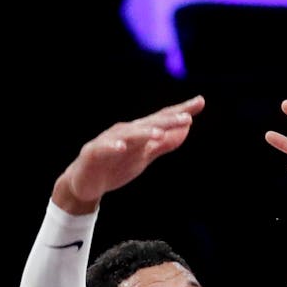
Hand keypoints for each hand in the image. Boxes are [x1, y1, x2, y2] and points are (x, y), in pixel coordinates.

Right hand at [54, 96, 205, 212]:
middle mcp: (125, 132)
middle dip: (167, 121)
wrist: (85, 184)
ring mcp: (108, 142)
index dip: (180, 111)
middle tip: (186, 118)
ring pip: (128, 135)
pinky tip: (121, 147)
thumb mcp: (145, 155)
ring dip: (143, 133)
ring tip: (158, 133)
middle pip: (149, 125)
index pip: (162, 119)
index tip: (200, 102)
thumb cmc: (116, 166)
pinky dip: (112, 147)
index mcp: (138, 132)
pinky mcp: (93, 153)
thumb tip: (187, 128)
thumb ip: (164, 142)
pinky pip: (103, 149)